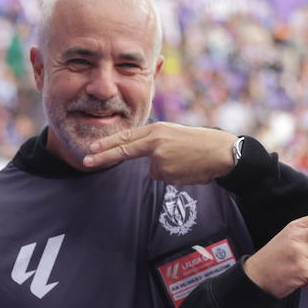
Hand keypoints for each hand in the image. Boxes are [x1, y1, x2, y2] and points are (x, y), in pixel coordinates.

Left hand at [80, 122, 238, 183]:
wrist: (221, 152)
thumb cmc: (200, 144)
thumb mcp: (174, 134)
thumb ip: (156, 142)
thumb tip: (144, 159)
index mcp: (157, 129)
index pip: (127, 136)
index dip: (108, 142)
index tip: (92, 147)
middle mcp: (155, 141)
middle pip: (124, 149)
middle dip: (103, 155)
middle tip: (86, 159)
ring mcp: (159, 157)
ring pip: (153, 170)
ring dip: (167, 170)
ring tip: (185, 162)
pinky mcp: (166, 171)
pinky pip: (164, 178)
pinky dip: (174, 176)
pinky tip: (187, 169)